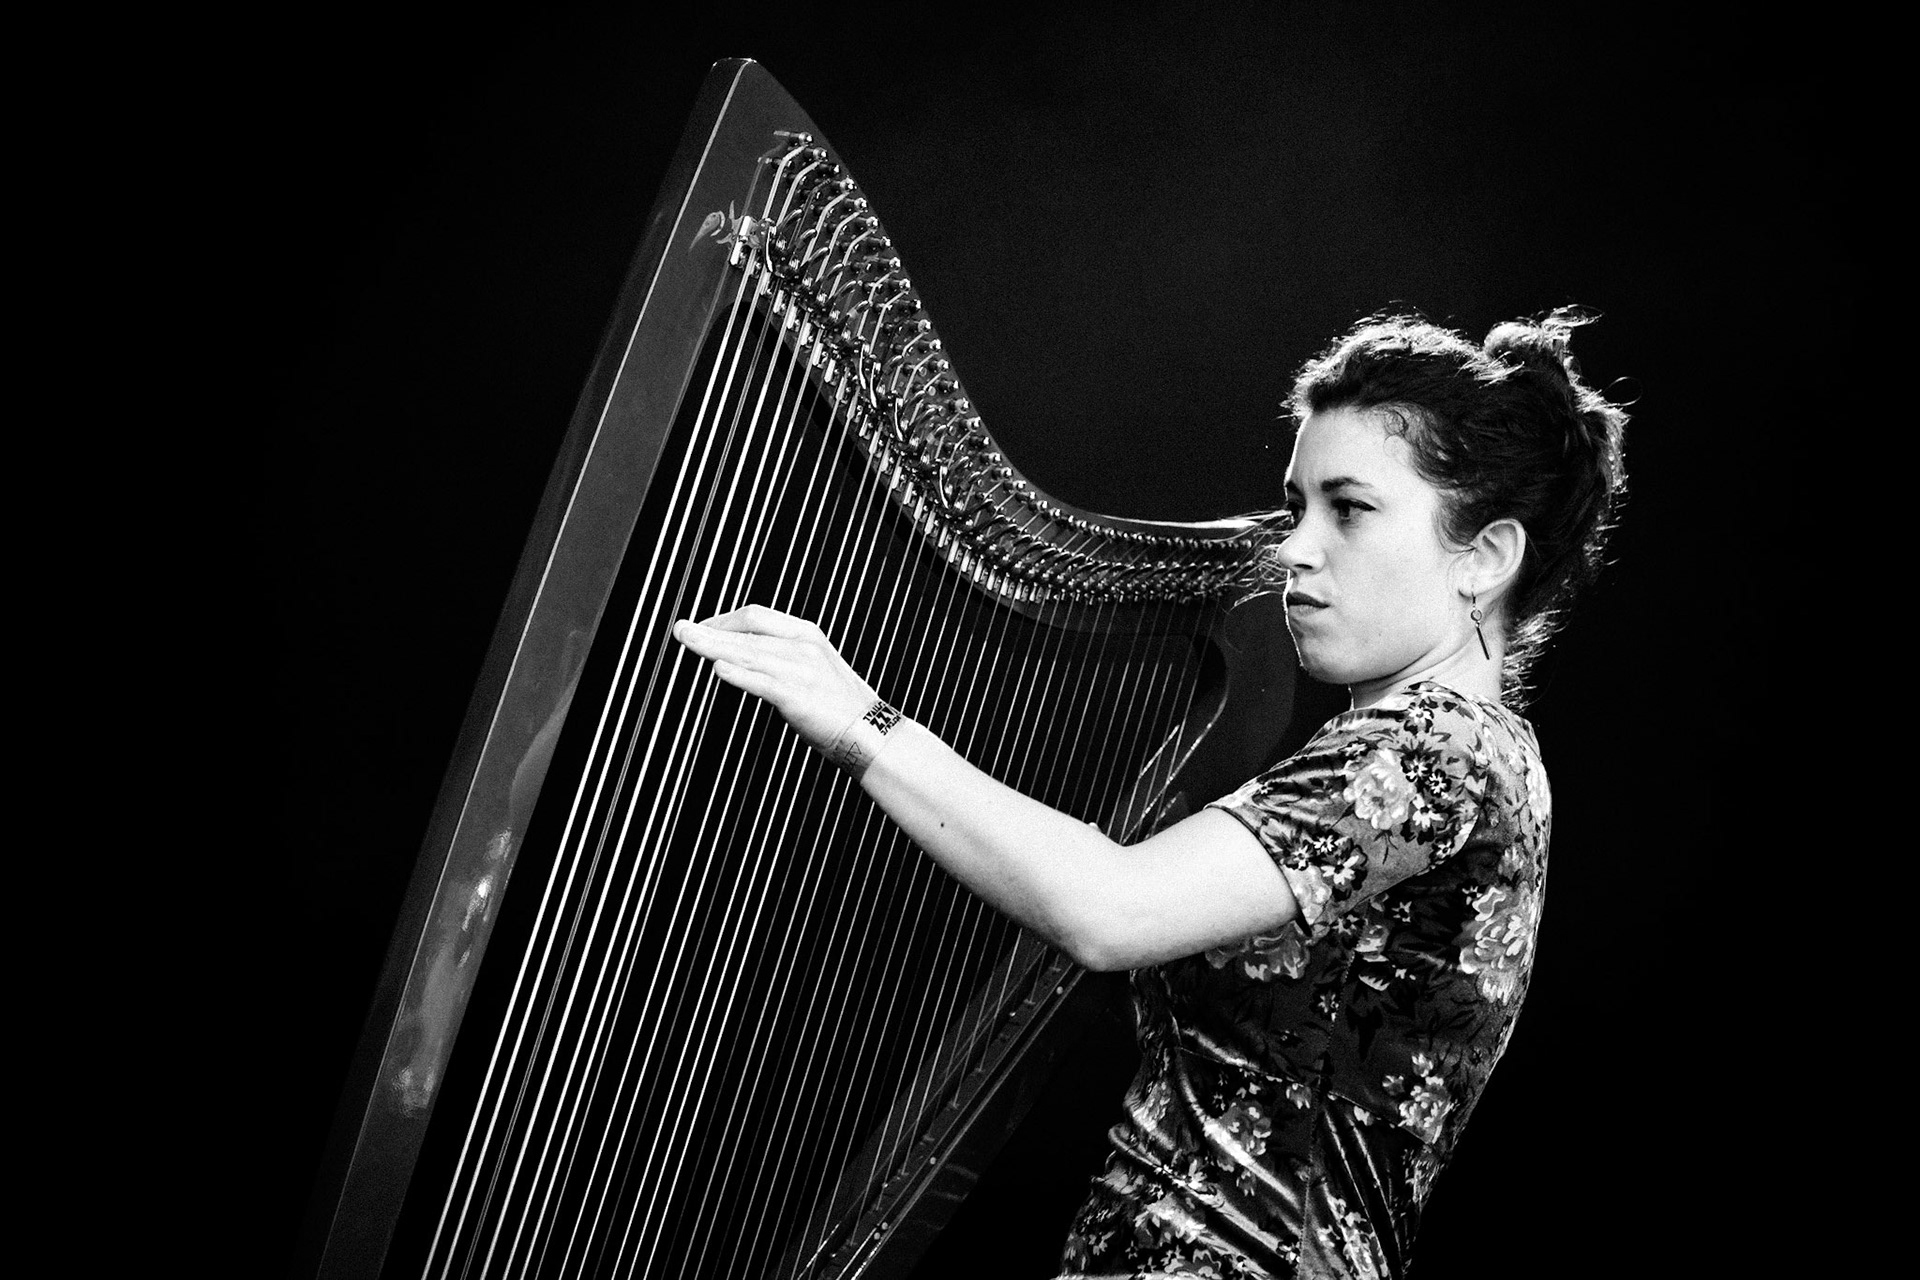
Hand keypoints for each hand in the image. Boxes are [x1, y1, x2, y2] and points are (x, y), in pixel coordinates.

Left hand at [671, 605, 880, 749]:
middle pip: (746, 632)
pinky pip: (762, 682)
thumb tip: (740, 654)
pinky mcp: (798, 698)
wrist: (871, 732)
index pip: (755, 616)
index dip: (722, 619)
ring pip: (747, 653)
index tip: (701, 627)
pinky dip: (739, 674)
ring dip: (712, 646)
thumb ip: (780, 656)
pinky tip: (719, 668)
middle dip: (707, 630)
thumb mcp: (812, 666)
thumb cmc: (840, 705)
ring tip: (688, 641)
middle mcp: (802, 647)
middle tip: (680, 629)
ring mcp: (801, 671)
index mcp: (806, 634)